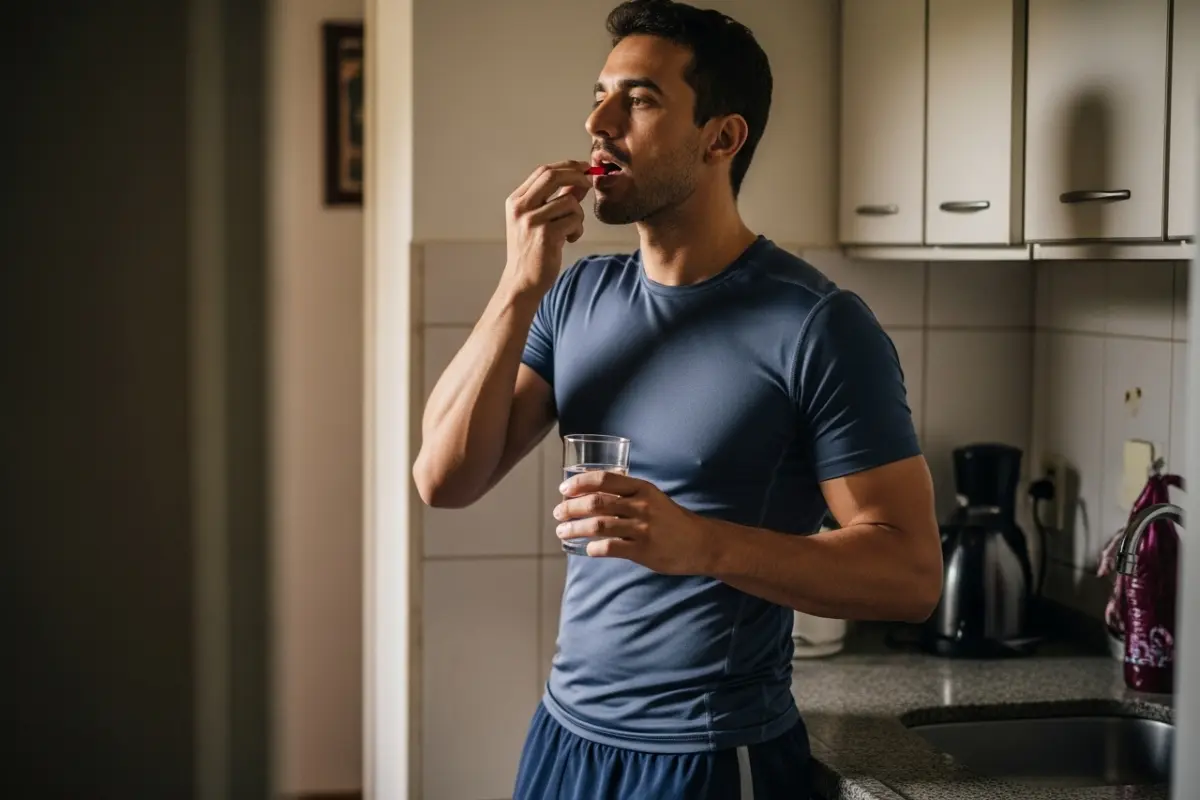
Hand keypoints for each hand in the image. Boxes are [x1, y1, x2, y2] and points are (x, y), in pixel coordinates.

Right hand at [504, 161, 592, 293]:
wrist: (522, 281)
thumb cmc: (532, 251)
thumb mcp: (539, 220)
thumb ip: (557, 199)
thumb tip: (580, 180)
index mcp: (516, 201)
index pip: (543, 171)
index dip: (567, 166)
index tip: (583, 167)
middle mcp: (521, 208)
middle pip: (553, 176)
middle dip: (576, 176)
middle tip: (590, 183)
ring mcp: (532, 221)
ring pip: (569, 202)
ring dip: (578, 215)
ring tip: (570, 230)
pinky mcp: (545, 235)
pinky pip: (574, 220)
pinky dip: (577, 230)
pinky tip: (568, 240)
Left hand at [553, 470, 717, 574]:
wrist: (700, 542)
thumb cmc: (670, 519)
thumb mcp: (652, 497)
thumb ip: (626, 494)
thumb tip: (590, 494)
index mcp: (642, 488)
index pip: (604, 479)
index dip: (579, 483)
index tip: (563, 489)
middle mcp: (641, 505)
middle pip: (596, 502)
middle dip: (571, 507)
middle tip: (558, 513)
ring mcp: (643, 528)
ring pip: (599, 525)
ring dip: (575, 528)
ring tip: (562, 531)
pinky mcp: (644, 550)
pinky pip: (611, 548)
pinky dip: (594, 548)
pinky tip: (587, 549)